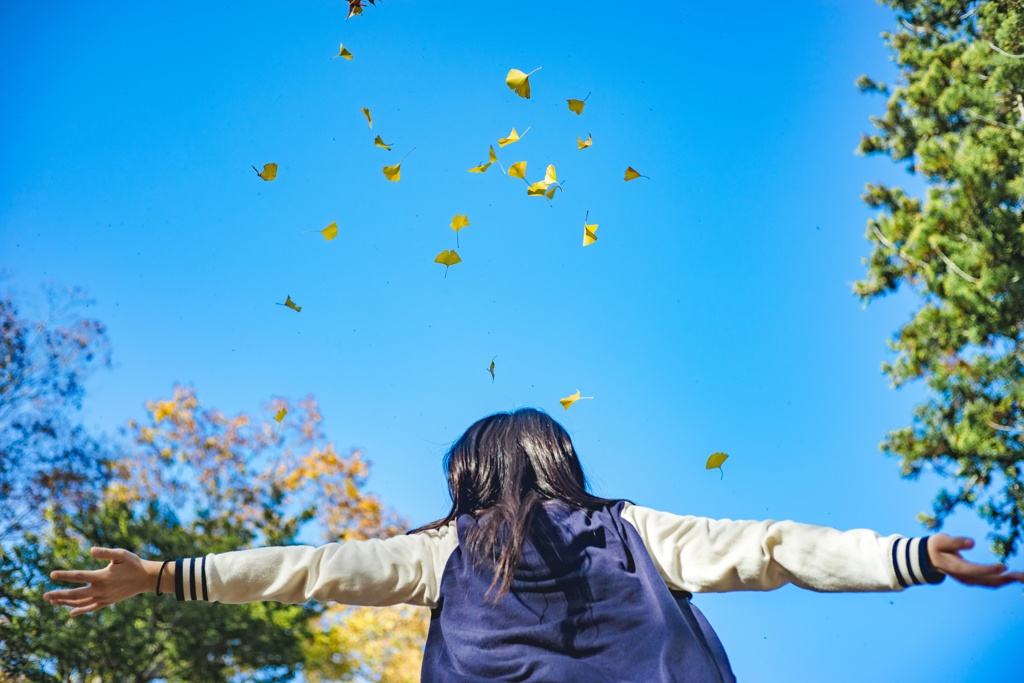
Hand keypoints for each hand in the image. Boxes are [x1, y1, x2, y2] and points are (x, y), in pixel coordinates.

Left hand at [43, 547, 157, 615]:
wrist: (147, 579)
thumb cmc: (134, 564)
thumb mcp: (121, 554)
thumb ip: (106, 553)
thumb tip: (91, 550)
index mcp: (102, 576)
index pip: (79, 576)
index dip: (64, 575)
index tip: (51, 575)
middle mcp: (101, 589)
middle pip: (75, 594)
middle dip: (59, 595)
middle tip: (45, 596)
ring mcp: (104, 598)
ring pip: (81, 603)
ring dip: (66, 603)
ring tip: (52, 601)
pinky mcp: (108, 602)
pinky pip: (91, 608)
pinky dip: (80, 610)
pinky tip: (71, 612)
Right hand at [927, 534, 1023, 587]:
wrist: (929, 558)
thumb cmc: (936, 547)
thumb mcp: (941, 541)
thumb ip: (955, 542)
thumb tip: (972, 542)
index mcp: (957, 568)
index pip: (975, 570)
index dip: (990, 569)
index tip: (1004, 566)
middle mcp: (966, 577)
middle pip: (989, 580)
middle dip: (1008, 578)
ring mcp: (971, 580)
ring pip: (993, 583)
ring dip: (1009, 580)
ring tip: (1023, 577)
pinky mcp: (975, 579)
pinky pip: (992, 582)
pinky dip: (1005, 580)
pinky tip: (1015, 576)